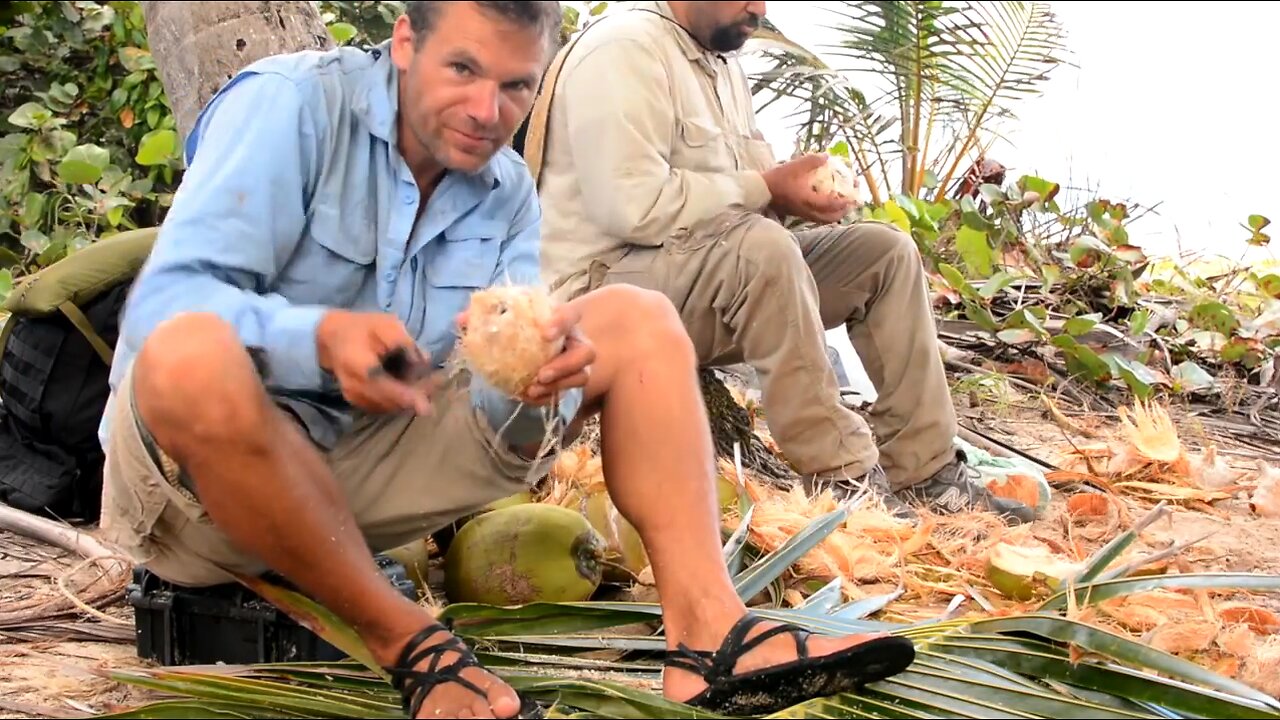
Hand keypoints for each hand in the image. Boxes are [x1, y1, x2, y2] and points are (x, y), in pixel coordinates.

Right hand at [316, 310, 438, 414]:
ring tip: (430, 383)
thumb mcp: (387, 325)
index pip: (387, 390)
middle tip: (438, 384)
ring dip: (410, 398)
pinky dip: (400, 399)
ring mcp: (356, 399)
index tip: (428, 407)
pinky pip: (385, 406)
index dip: (409, 399)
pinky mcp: (360, 402)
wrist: (332, 337)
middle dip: (416, 396)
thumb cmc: (362, 328)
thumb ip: (406, 344)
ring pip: (390, 407)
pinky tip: (413, 386)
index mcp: (360, 369)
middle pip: (392, 402)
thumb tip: (426, 363)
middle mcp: (356, 389)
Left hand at [455, 301, 595, 405]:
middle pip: (587, 353)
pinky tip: (527, 397)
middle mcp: (574, 341)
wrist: (533, 341)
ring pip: (581, 377)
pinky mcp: (567, 382)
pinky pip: (565, 393)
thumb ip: (485, 316)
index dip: (562, 322)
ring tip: (532, 389)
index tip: (544, 332)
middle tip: (541, 373)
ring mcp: (575, 364)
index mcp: (561, 319)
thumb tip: (461, 320)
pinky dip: (546, 397)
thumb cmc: (519, 325)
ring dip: (558, 385)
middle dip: (565, 365)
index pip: (572, 314)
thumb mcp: (504, 317)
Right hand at [763, 153, 856, 223]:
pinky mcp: (797, 213)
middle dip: (843, 211)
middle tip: (852, 202)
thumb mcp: (794, 166)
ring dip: (835, 214)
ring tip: (842, 205)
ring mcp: (802, 214)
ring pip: (823, 219)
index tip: (854, 195)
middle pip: (830, 218)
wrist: (759, 192)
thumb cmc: (776, 179)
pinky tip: (825, 204)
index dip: (844, 201)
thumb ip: (811, 161)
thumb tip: (826, 156)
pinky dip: (825, 213)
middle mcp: (807, 210)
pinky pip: (816, 217)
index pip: (831, 204)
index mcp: (808, 200)